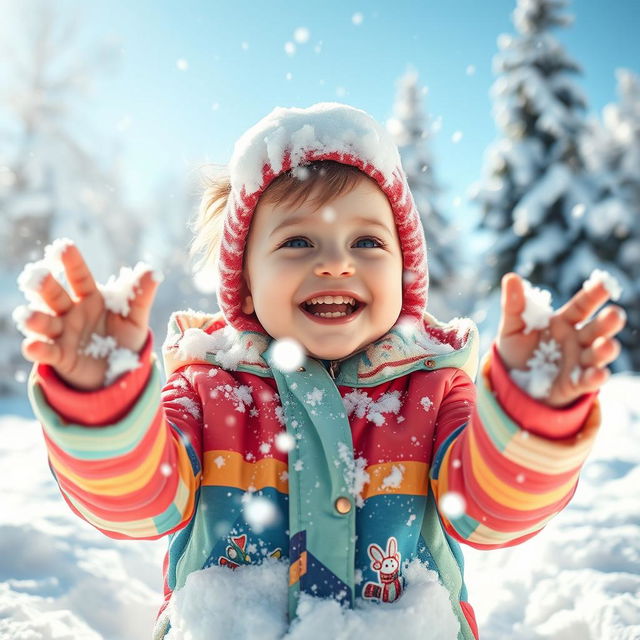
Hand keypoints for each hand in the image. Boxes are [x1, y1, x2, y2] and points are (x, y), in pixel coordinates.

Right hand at [19, 242, 159, 390]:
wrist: (119, 371)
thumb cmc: (125, 338)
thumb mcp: (136, 318)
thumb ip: (141, 296)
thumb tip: (153, 271)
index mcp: (90, 298)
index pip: (80, 277)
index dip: (72, 263)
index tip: (64, 247)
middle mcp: (71, 312)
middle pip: (55, 296)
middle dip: (46, 286)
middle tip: (38, 275)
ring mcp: (63, 334)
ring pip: (45, 323)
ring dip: (35, 319)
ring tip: (27, 316)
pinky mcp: (61, 357)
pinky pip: (48, 352)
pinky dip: (38, 349)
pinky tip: (32, 346)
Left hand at [496, 272, 625, 407]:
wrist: (512, 382)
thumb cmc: (517, 350)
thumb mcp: (512, 327)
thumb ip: (514, 304)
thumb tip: (510, 277)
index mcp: (563, 322)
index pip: (582, 305)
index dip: (594, 294)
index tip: (605, 283)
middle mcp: (577, 340)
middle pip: (596, 329)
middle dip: (607, 322)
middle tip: (615, 314)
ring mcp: (578, 362)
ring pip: (597, 354)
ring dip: (605, 350)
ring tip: (607, 345)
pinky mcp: (574, 384)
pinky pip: (587, 380)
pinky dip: (594, 377)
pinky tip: (599, 373)